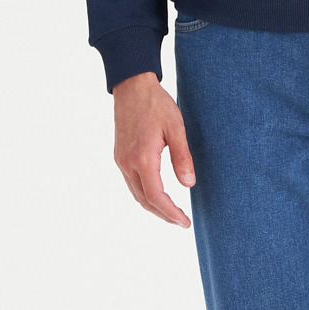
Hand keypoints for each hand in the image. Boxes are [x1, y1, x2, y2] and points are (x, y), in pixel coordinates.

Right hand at [112, 72, 194, 226]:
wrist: (131, 86)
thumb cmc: (156, 104)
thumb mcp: (176, 128)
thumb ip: (182, 157)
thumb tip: (188, 184)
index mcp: (142, 158)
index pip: (156, 196)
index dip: (171, 213)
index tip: (185, 222)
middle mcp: (127, 163)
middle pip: (144, 200)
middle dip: (163, 215)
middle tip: (181, 222)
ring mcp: (121, 160)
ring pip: (136, 194)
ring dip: (153, 206)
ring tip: (172, 213)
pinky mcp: (119, 156)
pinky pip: (131, 183)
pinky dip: (145, 194)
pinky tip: (157, 195)